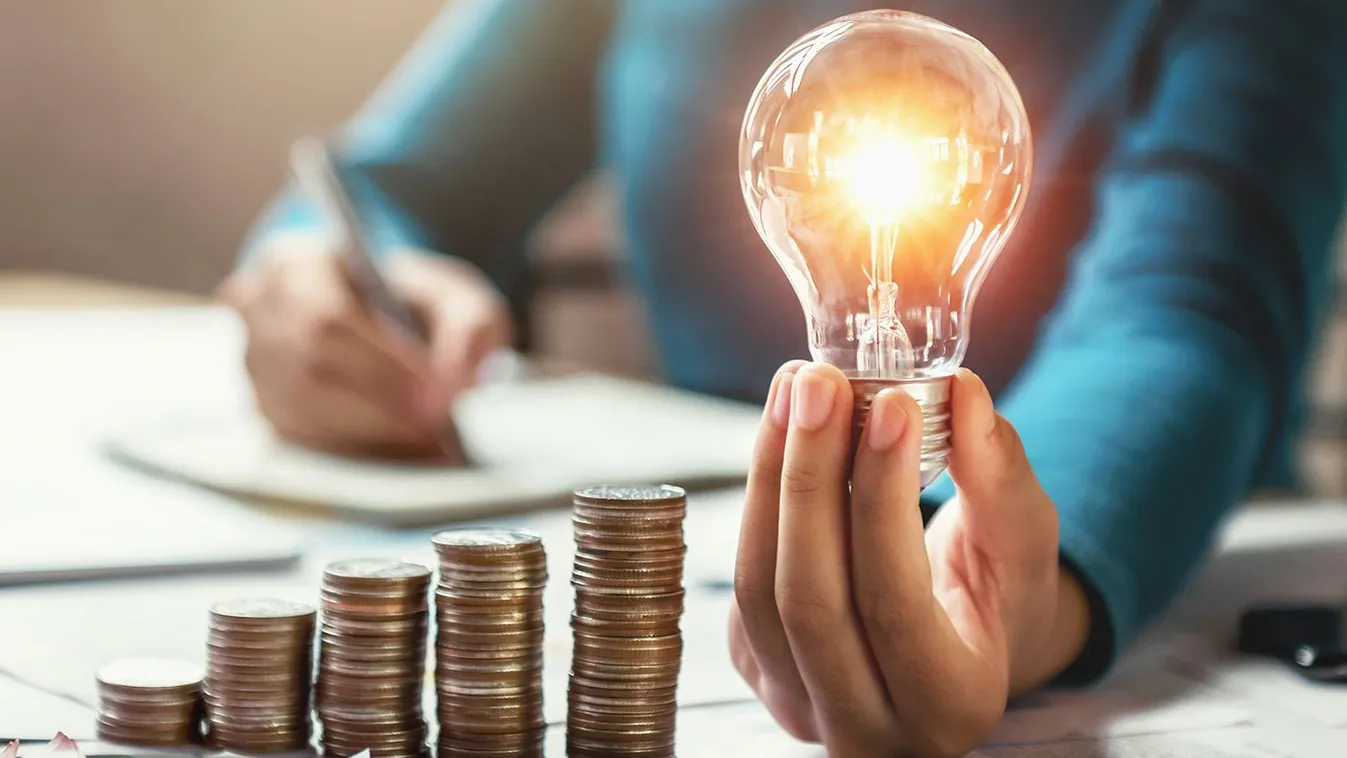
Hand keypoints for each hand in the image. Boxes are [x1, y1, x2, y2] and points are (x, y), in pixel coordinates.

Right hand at [220, 232, 510, 458]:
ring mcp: (254, 367)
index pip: (325, 320)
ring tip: (432, 449)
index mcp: (297, 265)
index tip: (438, 399)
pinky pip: (303, 444)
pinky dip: (358, 456)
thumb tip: (461, 382)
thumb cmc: (409, 302)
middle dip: (380, 410)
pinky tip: (405, 457)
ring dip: (370, 440)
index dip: (381, 368)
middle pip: (308, 374)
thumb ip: (470, 325)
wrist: (374, 315)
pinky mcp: (264, 411)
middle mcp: (259, 314)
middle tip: (439, 433)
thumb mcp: (453, 295)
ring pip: (302, 417)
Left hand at [730, 362, 1090, 756]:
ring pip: (757, 589)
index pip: (894, 602)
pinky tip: (783, 432)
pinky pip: (741, 582)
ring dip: (770, 476)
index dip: (884, 499)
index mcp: (950, 705)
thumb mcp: (1024, 537)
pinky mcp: (758, 670)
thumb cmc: (1001, 590)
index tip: (890, 404)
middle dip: (808, 477)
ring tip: (795, 389)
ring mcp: (802, 705)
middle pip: (808, 598)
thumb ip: (999, 473)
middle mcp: (869, 726)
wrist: (962, 640)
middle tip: (819, 382)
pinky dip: (758, 496)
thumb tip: (964, 393)